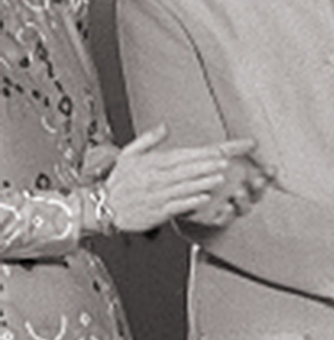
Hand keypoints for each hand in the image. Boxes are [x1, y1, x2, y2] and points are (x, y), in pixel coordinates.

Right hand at [104, 127, 259, 232]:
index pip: (185, 154)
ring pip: (182, 187)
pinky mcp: (156, 212)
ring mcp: (157, 195)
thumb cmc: (120, 182)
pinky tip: (204, 198)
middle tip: (226, 161)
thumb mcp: (128, 155)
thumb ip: (148, 140)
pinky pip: (175, 206)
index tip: (226, 149)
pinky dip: (189, 202)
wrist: (101, 208)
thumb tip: (165, 127)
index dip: (207, 151)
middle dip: (206, 164)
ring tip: (219, 177)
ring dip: (201, 181)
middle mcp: (156, 177)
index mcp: (153, 162)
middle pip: (185, 169)